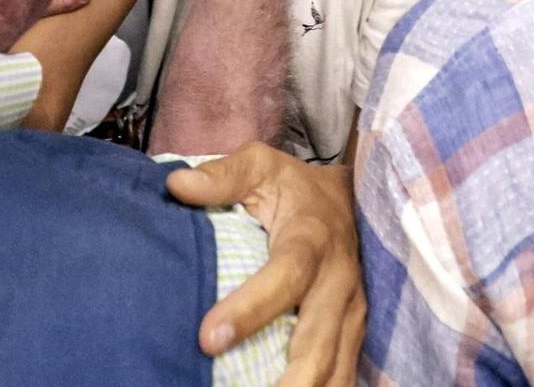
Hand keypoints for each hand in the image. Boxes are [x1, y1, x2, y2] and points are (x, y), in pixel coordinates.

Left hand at [166, 144, 363, 384]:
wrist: (353, 198)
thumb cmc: (295, 187)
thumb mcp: (262, 167)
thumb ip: (223, 175)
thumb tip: (177, 185)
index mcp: (312, 239)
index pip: (285, 277)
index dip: (250, 309)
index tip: (209, 338)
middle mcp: (339, 281)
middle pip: (318, 340)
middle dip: (289, 379)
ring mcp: (353, 311)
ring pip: (338, 367)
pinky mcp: (356, 332)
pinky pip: (344, 372)